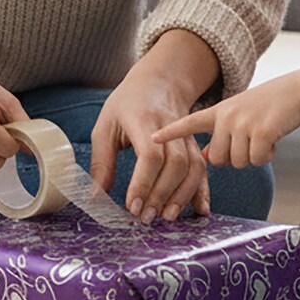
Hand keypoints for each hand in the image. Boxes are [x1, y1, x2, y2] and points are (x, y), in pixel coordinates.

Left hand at [90, 66, 209, 224]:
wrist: (158, 82)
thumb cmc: (127, 104)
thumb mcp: (105, 126)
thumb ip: (101, 162)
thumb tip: (95, 197)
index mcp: (144, 121)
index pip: (150, 155)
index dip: (143, 183)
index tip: (132, 206)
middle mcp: (170, 128)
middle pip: (176, 163)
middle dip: (162, 194)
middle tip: (146, 218)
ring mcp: (186, 136)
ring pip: (193, 167)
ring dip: (182, 196)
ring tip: (167, 217)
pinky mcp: (194, 145)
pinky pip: (203, 169)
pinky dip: (203, 191)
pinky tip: (200, 211)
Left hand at [151, 67, 299, 167]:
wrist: (297, 90)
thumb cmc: (269, 105)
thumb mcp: (239, 115)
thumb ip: (220, 134)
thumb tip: (205, 157)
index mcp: (218, 111)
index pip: (190, 122)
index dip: (171, 132)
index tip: (152, 138)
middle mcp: (226, 116)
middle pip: (217, 159)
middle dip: (234, 158)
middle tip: (250, 141)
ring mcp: (242, 123)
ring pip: (237, 162)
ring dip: (253, 156)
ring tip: (262, 136)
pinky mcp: (260, 132)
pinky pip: (256, 161)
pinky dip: (267, 156)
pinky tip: (273, 139)